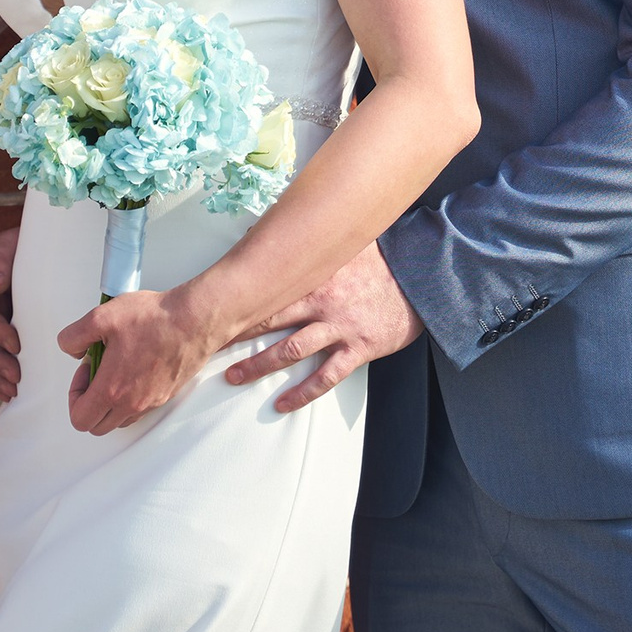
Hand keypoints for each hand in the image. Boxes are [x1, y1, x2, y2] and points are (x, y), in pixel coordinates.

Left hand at [57, 288, 223, 434]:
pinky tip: (134, 367)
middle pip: (97, 425)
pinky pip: (140, 409)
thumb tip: (70, 348)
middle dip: (90, 402)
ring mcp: (151, 402)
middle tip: (97, 372)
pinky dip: (130, 397)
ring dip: (110, 402)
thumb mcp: (102, 317)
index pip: (79, 419)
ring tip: (116, 369)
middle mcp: (132, 403)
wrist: (195, 320)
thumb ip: (74, 336)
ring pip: (119, 420)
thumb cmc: (156, 319)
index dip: (74, 396)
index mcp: (112, 390)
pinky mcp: (166, 395)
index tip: (85, 371)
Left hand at [223, 241, 421, 414]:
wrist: (423, 277)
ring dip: (259, 365)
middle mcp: (321, 303)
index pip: (267, 290)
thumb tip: (268, 227)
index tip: (213, 310)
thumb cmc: (384, 261)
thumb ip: (309, 240)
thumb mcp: (345, 244)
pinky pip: (325, 376)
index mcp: (315, 276)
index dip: (238, 302)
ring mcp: (339, 328)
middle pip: (269, 321)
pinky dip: (302, 392)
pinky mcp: (358, 348)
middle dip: (237, 335)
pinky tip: (283, 403)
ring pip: (290, 351)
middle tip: (209, 346)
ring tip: (233, 377)